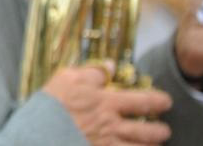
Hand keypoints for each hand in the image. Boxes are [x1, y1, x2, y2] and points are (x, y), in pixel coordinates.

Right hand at [42, 65, 171, 145]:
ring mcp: (106, 145)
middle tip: (165, 130)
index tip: (166, 101)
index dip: (158, 101)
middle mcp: (111, 126)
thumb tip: (111, 65)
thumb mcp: (67, 78)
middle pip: (146, 131)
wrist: (36, 134)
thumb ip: (92, 72)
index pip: (141, 101)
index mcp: (106, 103)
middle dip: (160, 132)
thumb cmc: (50, 104)